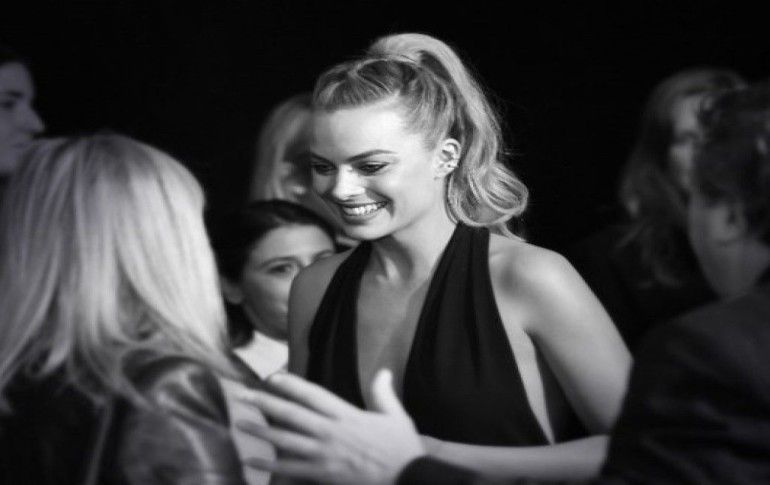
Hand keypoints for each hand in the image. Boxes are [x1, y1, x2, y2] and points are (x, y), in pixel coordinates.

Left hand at [236, 369, 425, 484]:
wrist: (407, 479)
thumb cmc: (402, 450)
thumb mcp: (396, 417)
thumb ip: (383, 394)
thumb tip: (384, 371)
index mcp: (347, 415)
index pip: (313, 395)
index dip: (291, 384)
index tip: (272, 377)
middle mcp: (330, 432)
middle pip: (291, 414)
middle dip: (265, 403)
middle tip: (243, 395)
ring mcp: (324, 455)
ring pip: (285, 441)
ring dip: (261, 432)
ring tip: (241, 424)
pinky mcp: (322, 475)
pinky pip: (291, 470)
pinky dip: (271, 466)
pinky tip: (254, 462)